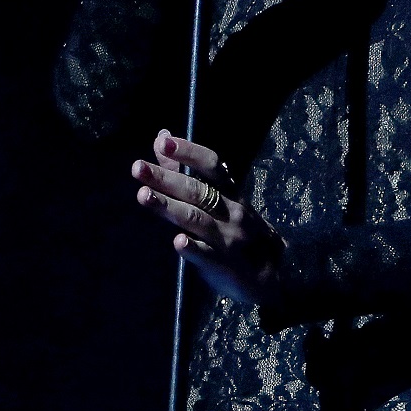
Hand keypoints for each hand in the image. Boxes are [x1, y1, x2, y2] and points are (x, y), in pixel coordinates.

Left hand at [133, 130, 282, 304]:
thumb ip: (186, 171)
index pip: (211, 166)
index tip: (164, 142)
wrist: (272, 272)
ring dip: (170, 206)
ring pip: (196, 218)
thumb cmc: (236, 231)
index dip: (189, 152)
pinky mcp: (223, 265)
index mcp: (229, 193)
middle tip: (138, 168)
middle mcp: (230, 211)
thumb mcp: (218, 200)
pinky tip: (178, 242)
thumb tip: (161, 138)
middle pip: (197, 190)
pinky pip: (207, 255)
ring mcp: (228, 238)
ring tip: (143, 195)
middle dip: (166, 178)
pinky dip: (193, 248)